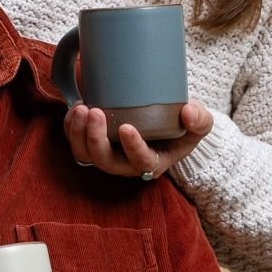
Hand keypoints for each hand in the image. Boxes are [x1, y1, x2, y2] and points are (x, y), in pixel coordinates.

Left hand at [63, 100, 213, 178]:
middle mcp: (126, 163)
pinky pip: (76, 142)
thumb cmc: (183, 125)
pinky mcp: (93, 142)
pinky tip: (74, 108)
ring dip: (78, 134)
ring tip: (81, 108)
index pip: (141, 161)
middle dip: (96, 139)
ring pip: (85, 155)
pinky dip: (71, 127)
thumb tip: (188, 112)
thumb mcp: (201, 123)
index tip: (126, 127)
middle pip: (105, 161)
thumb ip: (200, 120)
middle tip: (96, 112)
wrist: (167, 122)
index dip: (132, 148)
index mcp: (153, 162)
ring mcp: (107, 154)